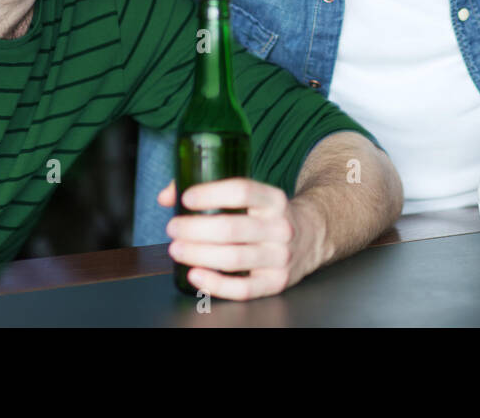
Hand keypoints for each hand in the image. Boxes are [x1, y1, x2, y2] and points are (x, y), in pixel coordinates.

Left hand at [158, 178, 321, 299]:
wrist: (312, 236)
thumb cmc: (268, 216)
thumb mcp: (252, 196)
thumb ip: (210, 190)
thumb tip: (167, 196)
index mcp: (273, 199)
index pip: (242, 191)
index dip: (211, 193)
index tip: (186, 198)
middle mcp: (280, 227)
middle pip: (232, 228)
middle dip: (195, 229)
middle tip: (173, 228)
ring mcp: (280, 257)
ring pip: (234, 258)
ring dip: (198, 254)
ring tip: (176, 249)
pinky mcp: (276, 282)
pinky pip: (243, 288)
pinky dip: (215, 284)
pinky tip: (195, 275)